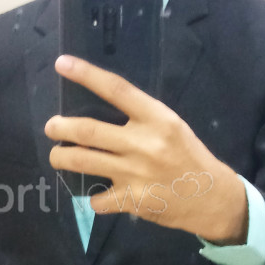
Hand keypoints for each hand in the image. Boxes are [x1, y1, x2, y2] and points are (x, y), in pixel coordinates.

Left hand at [46, 54, 247, 244]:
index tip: (62, 64)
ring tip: (57, 156)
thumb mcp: (172, 126)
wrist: (212, 198)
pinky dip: (93, 197)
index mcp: (157, 117)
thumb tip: (99, 112)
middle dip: (60, 127)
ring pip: (82, 161)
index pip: (116, 89)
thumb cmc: (189, 156)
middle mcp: (144, 142)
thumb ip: (140, 118)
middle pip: (87, 130)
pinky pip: (96, 198)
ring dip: (61, 158)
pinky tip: (98, 195)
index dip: (86, 75)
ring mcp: (135, 172)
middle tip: (51, 127)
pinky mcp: (131, 200)